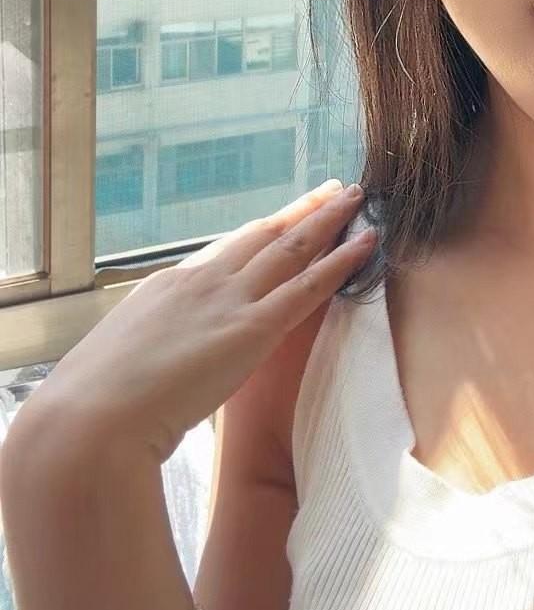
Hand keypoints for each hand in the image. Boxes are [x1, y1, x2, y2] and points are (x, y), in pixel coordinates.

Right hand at [4, 181, 376, 471]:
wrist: (89, 420)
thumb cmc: (92, 406)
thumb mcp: (116, 362)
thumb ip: (143, 351)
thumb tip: (146, 361)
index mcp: (165, 287)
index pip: (225, 251)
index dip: (261, 232)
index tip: (283, 217)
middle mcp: (200, 281)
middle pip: (263, 234)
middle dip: (300, 211)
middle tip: (330, 190)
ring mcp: (227, 301)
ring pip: (291, 247)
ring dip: (327, 219)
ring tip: (354, 197)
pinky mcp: (252, 330)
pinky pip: (309, 287)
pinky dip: (343, 262)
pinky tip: (367, 243)